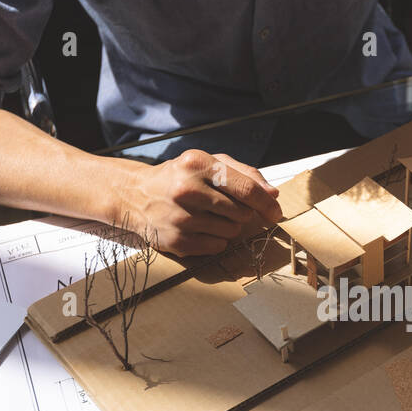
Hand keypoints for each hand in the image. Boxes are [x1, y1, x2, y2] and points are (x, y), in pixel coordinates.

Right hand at [110, 149, 282, 255]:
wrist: (136, 196)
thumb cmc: (181, 177)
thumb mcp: (209, 163)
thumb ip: (244, 174)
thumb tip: (272, 195)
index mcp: (197, 163)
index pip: (246, 188)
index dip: (266, 203)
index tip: (275, 212)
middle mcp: (187, 190)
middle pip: (242, 212)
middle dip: (241, 212)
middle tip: (223, 206)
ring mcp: (181, 217)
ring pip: (232, 231)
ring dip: (228, 226)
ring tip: (208, 215)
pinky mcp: (177, 241)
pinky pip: (217, 247)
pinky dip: (215, 240)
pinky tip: (199, 228)